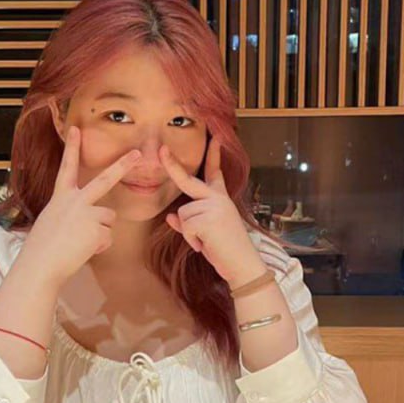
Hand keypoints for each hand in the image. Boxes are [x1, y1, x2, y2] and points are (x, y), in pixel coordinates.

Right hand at [20, 125, 141, 285]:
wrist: (40, 265)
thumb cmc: (42, 249)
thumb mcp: (51, 222)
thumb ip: (70, 214)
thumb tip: (90, 222)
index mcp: (61, 197)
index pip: (67, 167)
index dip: (72, 147)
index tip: (77, 129)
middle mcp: (75, 200)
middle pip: (105, 179)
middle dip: (122, 165)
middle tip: (138, 153)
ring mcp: (88, 213)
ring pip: (109, 219)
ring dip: (99, 232)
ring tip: (79, 242)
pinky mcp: (97, 229)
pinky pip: (107, 237)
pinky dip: (98, 247)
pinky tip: (82, 250)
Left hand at [161, 135, 264, 287]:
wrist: (242, 264)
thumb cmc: (225, 249)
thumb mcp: (206, 233)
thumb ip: (189, 222)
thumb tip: (171, 217)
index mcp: (220, 199)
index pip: (215, 173)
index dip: (214, 155)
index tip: (215, 138)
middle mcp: (217, 199)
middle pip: (188, 180)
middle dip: (172, 165)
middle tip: (161, 149)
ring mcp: (213, 207)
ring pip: (183, 214)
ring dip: (189, 233)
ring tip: (207, 241)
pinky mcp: (207, 219)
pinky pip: (185, 226)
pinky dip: (192, 240)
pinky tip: (206, 245)